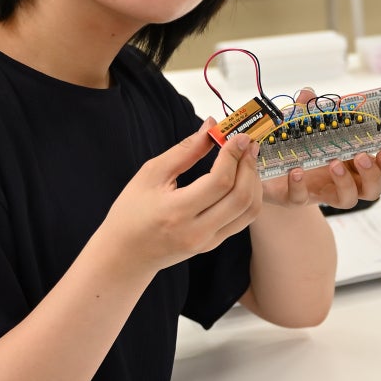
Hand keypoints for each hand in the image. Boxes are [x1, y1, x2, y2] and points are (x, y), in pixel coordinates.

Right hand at [101, 124, 263, 273]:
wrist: (126, 254)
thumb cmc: (131, 212)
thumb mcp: (151, 175)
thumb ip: (185, 150)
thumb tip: (210, 126)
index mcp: (176, 211)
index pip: (219, 182)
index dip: (233, 155)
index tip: (238, 136)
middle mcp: (197, 230)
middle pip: (241, 197)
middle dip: (249, 166)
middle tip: (248, 144)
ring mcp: (208, 241)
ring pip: (249, 210)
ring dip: (254, 181)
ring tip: (248, 160)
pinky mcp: (214, 244)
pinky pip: (243, 220)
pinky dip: (249, 196)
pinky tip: (243, 179)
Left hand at [260, 88, 380, 210]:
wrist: (269, 176)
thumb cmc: (297, 150)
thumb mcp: (303, 128)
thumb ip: (307, 111)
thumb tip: (308, 93)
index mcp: (351, 164)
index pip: (378, 166)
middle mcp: (342, 182)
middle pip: (372, 189)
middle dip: (372, 174)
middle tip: (361, 156)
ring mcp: (321, 193)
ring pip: (347, 200)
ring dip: (345, 183)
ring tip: (334, 163)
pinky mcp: (296, 199)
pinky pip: (301, 198)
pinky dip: (299, 185)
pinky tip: (296, 171)